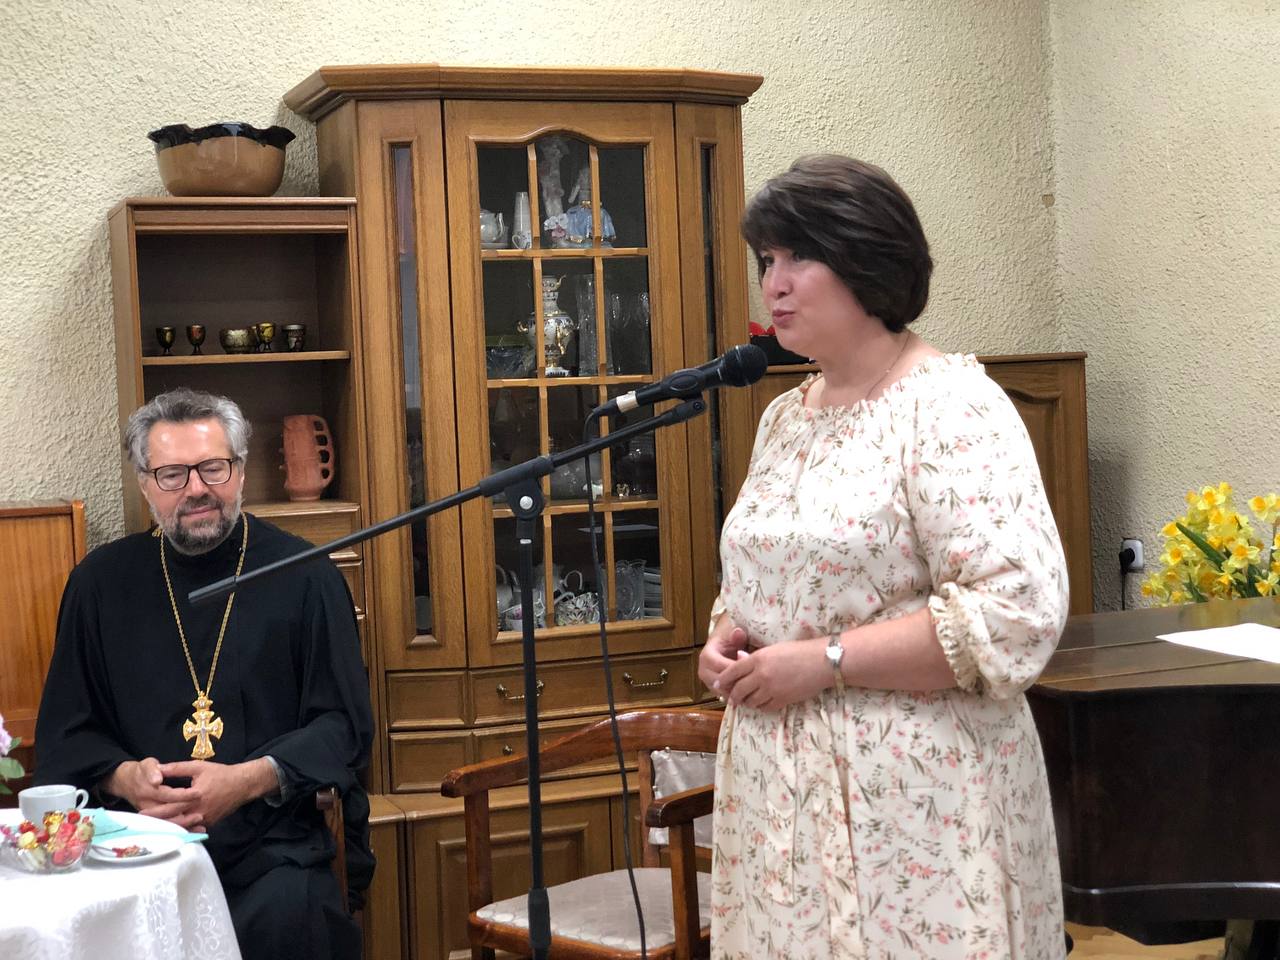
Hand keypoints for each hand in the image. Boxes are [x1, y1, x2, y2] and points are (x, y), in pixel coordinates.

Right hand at [103, 757, 203, 829]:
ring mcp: (148, 815)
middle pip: (168, 813)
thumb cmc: (141, 771)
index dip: (183, 795)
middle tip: (201, 815)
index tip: (199, 793)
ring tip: (200, 826)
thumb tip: (157, 780)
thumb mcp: (147, 765)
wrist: (127, 782)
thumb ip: (152, 771)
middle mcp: (146, 806)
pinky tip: (193, 832)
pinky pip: (167, 828)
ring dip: (183, 826)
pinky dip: (180, 831)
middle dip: (185, 814)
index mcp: (147, 791)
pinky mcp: (151, 820)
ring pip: (167, 824)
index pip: (167, 795)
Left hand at [145, 758, 276, 828]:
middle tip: (143, 826)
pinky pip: (192, 828)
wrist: (243, 784)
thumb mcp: (199, 767)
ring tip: (154, 828)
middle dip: (158, 824)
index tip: (141, 815)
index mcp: (195, 797)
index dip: (155, 812)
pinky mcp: (209, 823)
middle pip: (174, 821)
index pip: (170, 807)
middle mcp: (199, 811)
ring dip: (168, 829)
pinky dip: (181, 829)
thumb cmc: (221, 773)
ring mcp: (205, 820)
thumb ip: (177, 768)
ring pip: (182, 828)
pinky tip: (171, 830)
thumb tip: (158, 769)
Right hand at [698, 616, 749, 693]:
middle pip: (721, 683)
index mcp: (706, 657)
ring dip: (738, 691)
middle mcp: (704, 672)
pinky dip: (738, 695)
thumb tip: (738, 632)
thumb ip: (737, 636)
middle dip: (738, 683)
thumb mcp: (733, 634)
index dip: (735, 670)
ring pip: (724, 693)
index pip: (720, 668)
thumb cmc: (729, 639)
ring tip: (753, 686)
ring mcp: (709, 682)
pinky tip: (750, 691)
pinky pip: (727, 696)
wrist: (724, 643)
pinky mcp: (716, 689)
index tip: (750, 668)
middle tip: (754, 681)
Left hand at [715, 638, 830, 711]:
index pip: (732, 671)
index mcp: (758, 659)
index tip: (717, 684)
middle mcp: (761, 675)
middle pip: (738, 690)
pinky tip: (762, 703)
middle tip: (731, 698)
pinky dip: (761, 706)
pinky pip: (765, 707)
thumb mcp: (773, 649)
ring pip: (750, 701)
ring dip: (747, 702)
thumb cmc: (798, 651)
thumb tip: (739, 660)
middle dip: (733, 695)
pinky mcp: (782, 700)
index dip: (722, 679)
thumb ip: (755, 658)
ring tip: (747, 701)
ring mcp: (771, 689)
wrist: (821, 662)